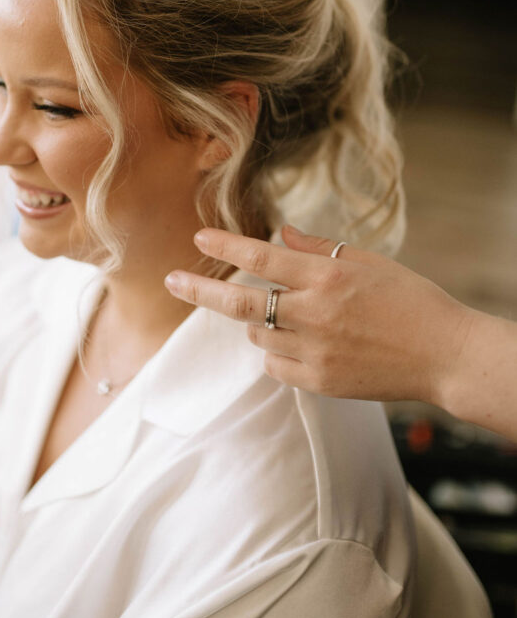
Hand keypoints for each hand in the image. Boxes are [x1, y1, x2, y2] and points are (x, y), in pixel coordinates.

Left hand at [165, 226, 473, 407]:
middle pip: (241, 302)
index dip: (226, 245)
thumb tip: (282, 235)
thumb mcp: (369, 263)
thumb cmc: (411, 301)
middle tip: (172, 280)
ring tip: (286, 315)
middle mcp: (315, 314)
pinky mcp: (319, 382)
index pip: (262, 258)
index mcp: (328, 277)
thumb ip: (320, 250)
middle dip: (201, 289)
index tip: (199, 237)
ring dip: (256, 322)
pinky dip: (276, 351)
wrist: (444, 355)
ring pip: (257, 335)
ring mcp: (315, 351)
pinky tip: (300, 343)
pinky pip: (276, 365)